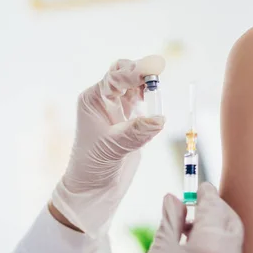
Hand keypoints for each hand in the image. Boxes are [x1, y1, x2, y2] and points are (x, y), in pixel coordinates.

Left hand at [51, 55, 165, 238]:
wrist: (93, 187)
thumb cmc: (93, 166)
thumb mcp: (113, 148)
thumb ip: (136, 132)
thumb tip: (160, 119)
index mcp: (93, 100)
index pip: (115, 78)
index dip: (135, 71)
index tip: (154, 66)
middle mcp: (103, 99)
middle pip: (123, 72)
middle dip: (140, 70)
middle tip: (158, 70)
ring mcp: (116, 107)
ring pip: (134, 83)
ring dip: (147, 82)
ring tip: (158, 87)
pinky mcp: (129, 117)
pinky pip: (142, 98)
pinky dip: (151, 96)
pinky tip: (157, 99)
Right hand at [119, 183, 244, 252]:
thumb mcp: (158, 251)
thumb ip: (170, 221)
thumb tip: (173, 199)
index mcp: (210, 250)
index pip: (215, 210)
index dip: (207, 194)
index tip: (200, 186)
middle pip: (231, 223)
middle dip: (218, 208)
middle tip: (197, 202)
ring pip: (232, 240)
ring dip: (217, 225)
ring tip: (189, 224)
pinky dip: (217, 243)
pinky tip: (194, 242)